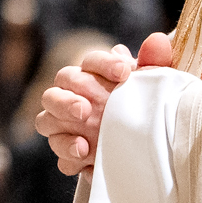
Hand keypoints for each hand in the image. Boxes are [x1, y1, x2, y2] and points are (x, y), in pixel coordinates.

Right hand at [35, 35, 174, 175]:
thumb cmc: (144, 105)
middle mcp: (71, 97)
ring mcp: (66, 126)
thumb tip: (157, 40)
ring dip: (61, 133)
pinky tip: (87, 161)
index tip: (125, 72)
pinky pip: (61, 158)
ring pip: (45, 122)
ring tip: (83, 145)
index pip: (89, 63)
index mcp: (91, 76)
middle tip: (86, 110)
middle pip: (53, 92)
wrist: (148, 142)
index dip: (103, 65)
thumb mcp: (154, 85)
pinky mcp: (71, 155)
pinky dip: (71, 160)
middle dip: (66, 101)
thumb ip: (154, 62)